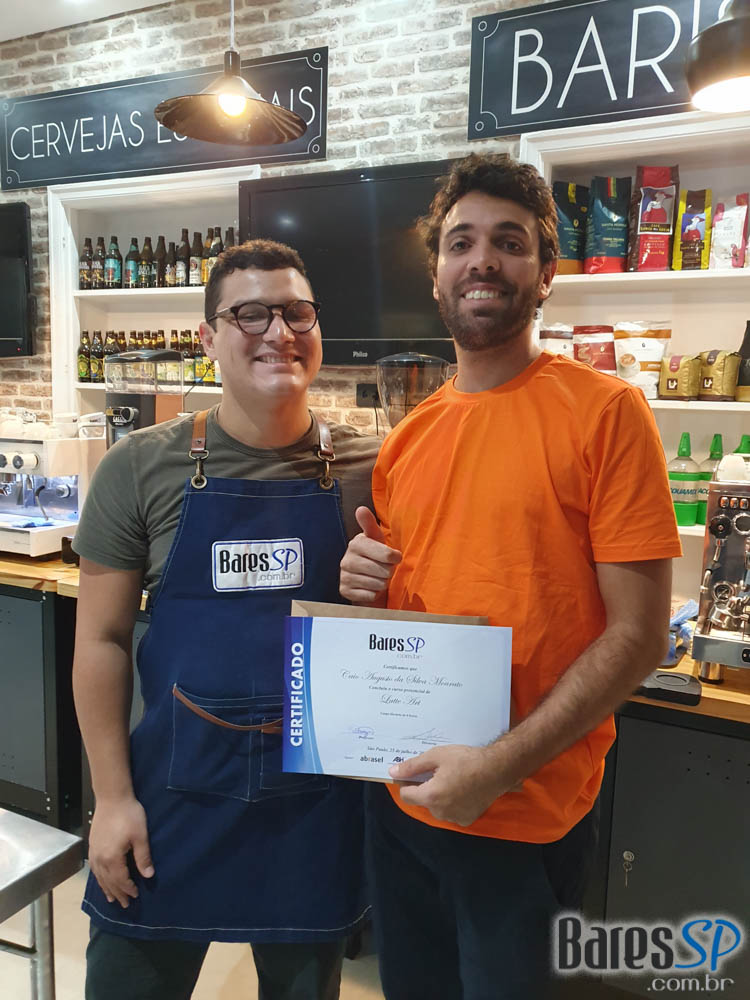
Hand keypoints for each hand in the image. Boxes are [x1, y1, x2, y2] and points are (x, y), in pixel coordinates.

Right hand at [88, 796, 153, 907]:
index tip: (136, 896)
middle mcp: (100, 859)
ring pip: (100, 877)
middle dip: (118, 893)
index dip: (128, 889)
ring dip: (107, 889)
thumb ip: (143, 857)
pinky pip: (94, 869)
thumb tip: (149, 876)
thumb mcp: (140, 836)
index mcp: (112, 858)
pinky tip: (102, 880)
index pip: (121, 880)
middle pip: (109, 882)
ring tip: (112, 899)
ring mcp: (94, 853)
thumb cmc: (129, 815)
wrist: (112, 797)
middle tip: (125, 904)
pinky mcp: (92, 846)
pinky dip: (99, 878)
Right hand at [340, 506, 401, 603]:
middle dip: (388, 572)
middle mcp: (347, 560)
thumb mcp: (376, 539)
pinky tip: (371, 588)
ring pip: (377, 584)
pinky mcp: (345, 591)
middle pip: (383, 571)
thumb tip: (361, 509)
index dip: (394, 558)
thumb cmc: (374, 556)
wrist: (364, 579)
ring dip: (382, 583)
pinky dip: (375, 594)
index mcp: (356, 543)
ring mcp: (344, 576)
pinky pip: (370, 595)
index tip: (396, 558)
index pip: (386, 554)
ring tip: (378, 578)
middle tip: (385, 569)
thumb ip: (370, 524)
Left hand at [390, 744, 521, 826]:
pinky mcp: (467, 820)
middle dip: (426, 787)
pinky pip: (452, 812)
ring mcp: (454, 818)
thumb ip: (413, 766)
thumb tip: (393, 772)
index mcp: (430, 796)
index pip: (406, 795)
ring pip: (438, 807)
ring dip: (440, 796)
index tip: (412, 774)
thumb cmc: (466, 760)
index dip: (406, 783)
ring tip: (453, 779)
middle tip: (438, 771)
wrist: (497, 769)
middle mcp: (440, 812)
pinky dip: (453, 803)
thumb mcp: (436, 756)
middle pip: (423, 800)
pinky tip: (463, 789)